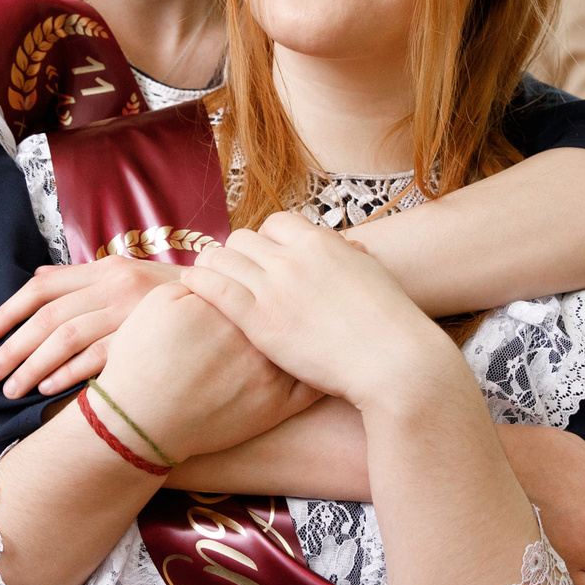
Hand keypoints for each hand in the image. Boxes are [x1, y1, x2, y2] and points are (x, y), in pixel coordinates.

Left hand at [0, 256, 182, 398]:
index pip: (42, 287)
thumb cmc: (172, 298)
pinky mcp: (146, 340)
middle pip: (47, 318)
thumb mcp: (128, 276)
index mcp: (105, 269)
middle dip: (11, 349)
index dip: (8, 312)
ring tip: (11, 390)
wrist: (229, 309)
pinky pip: (98, 359)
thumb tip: (36, 279)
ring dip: (32, 367)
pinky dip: (68, 374)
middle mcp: (114, 286)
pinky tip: (47, 390)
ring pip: (66, 339)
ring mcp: (131, 313)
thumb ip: (82, 278)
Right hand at [93, 283, 320, 461]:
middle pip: (295, 303)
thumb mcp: (161, 302)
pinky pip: (315, 384)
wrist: (139, 420)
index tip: (272, 270)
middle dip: (303, 291)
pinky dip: (324, 368)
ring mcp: (272, 372)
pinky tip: (324, 355)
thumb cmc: (142, 360)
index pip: (265, 276)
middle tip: (306, 287)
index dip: (271, 270)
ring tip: (323, 312)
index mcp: (234, 305)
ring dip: (322, 322)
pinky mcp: (278, 406)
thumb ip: (199, 279)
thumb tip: (220, 265)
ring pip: (312, 340)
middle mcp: (260, 335)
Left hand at [182, 212, 451, 410]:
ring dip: (213, 265)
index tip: (262, 258)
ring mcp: (275, 287)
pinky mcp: (260, 319)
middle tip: (232, 274)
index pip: (277, 223)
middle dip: (237, 254)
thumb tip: (348, 247)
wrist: (394, 360)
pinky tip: (191, 288)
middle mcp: (294, 257)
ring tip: (206, 279)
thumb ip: (351, 258)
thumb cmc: (391, 327)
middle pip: (245, 238)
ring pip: (223, 257)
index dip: (266, 241)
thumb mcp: (372, 276)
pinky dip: (199, 282)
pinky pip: (215, 288)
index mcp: (322, 243)